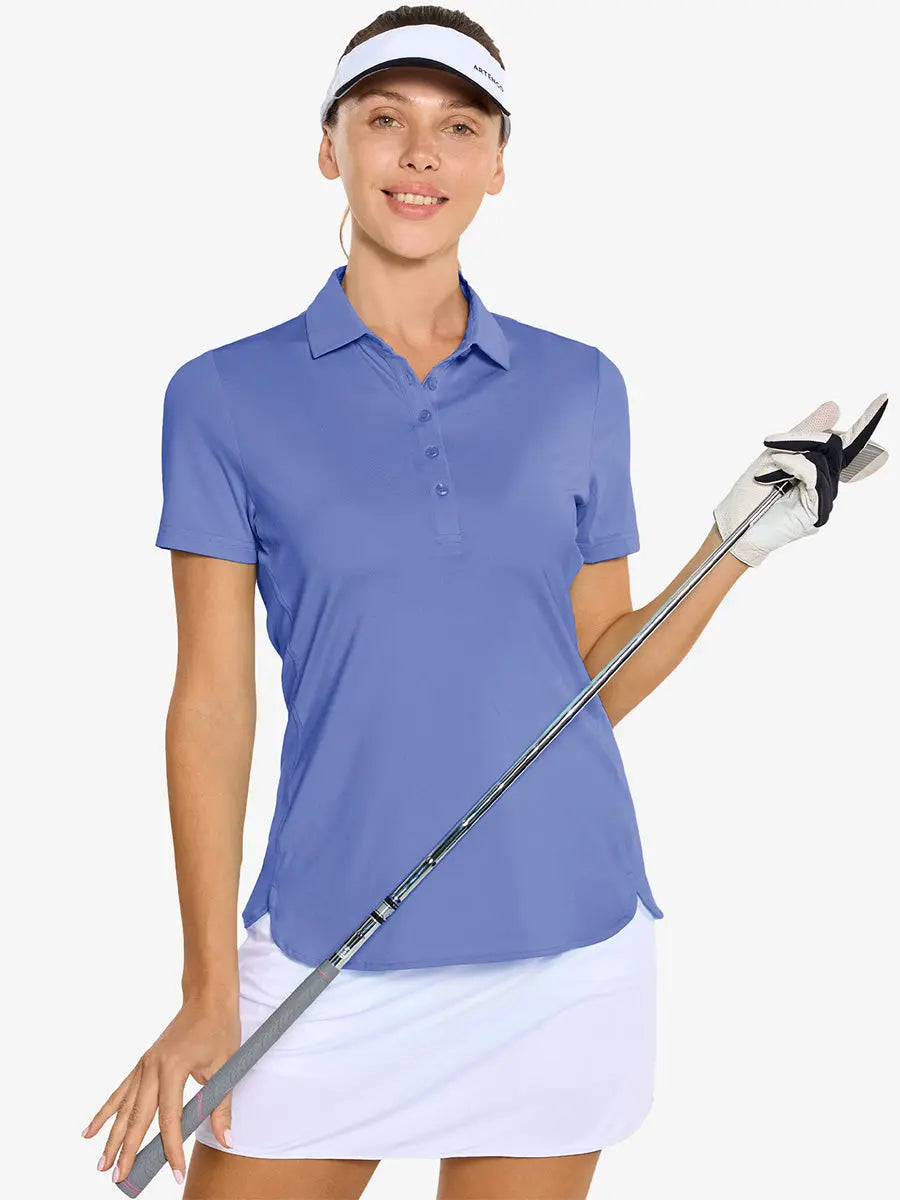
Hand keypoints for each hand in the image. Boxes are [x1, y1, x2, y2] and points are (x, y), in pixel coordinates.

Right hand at [82, 995, 240, 1185]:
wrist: (208, 997)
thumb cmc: (219, 1028)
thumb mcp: (226, 1066)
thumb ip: (221, 1106)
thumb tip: (227, 1140)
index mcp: (173, 1068)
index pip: (170, 1118)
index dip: (171, 1148)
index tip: (175, 1174)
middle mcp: (152, 1067)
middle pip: (138, 1116)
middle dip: (128, 1150)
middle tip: (119, 1178)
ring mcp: (144, 1064)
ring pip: (124, 1107)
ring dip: (112, 1137)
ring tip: (101, 1165)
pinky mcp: (143, 1063)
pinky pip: (120, 1091)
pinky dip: (106, 1112)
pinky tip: (90, 1131)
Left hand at [713, 393, 888, 566]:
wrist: (733, 525)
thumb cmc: (750, 495)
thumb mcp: (774, 455)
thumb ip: (804, 433)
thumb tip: (834, 407)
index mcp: (817, 468)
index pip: (847, 443)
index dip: (866, 422)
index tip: (883, 399)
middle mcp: (825, 483)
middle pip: (834, 445)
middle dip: (804, 437)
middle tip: (772, 443)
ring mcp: (823, 499)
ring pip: (823, 458)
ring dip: (792, 453)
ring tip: (769, 464)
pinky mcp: (817, 512)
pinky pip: (815, 475)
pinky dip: (795, 464)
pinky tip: (778, 466)